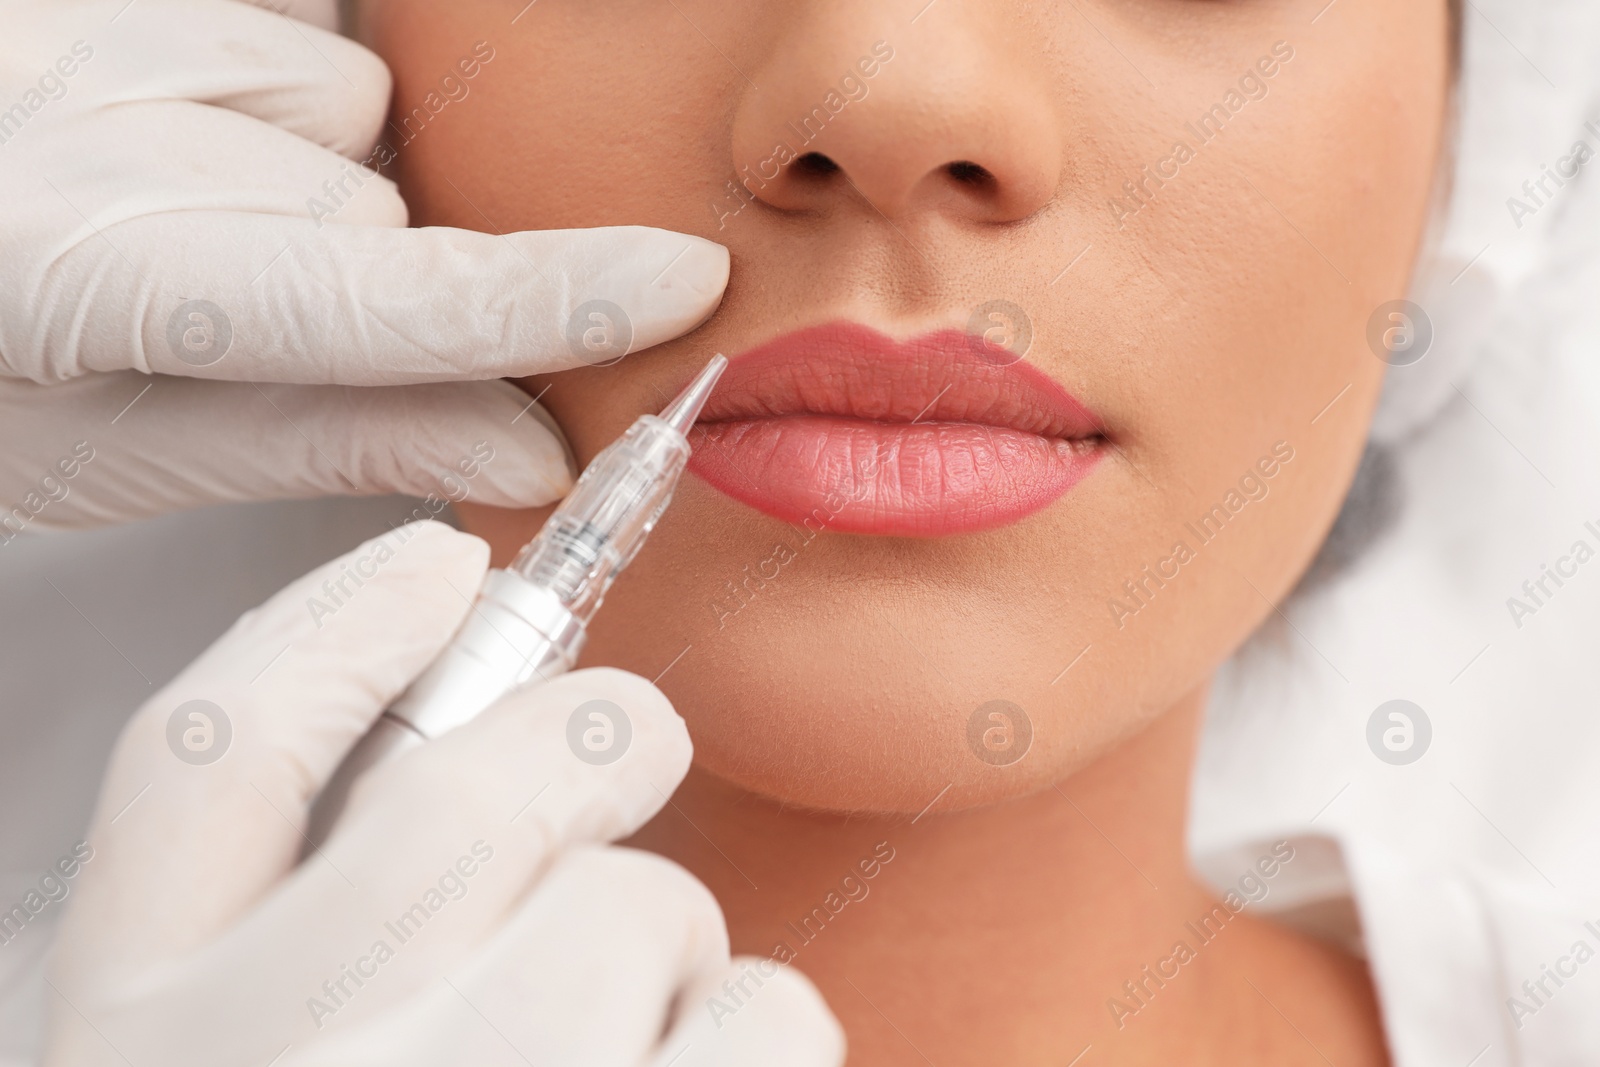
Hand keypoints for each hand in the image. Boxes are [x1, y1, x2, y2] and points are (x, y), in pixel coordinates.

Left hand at [0, 0, 727, 529]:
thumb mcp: (110, 450)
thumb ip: (329, 441)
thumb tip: (527, 453)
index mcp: (73, 271)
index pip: (373, 295)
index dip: (544, 297)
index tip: (678, 286)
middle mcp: (82, 113)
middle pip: (374, 198)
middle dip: (368, 270)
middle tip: (244, 312)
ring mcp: (102, 18)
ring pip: (343, 95)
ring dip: (314, 165)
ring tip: (196, 204)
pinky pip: (306, 19)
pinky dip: (282, 81)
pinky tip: (202, 126)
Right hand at [42, 521, 843, 1065]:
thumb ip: (313, 954)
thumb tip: (483, 773)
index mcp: (134, 1052)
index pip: (208, 757)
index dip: (336, 628)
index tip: (440, 565)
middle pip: (469, 794)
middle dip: (593, 742)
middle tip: (627, 755)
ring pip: (646, 904)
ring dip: (683, 952)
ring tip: (639, 1061)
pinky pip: (764, 1019)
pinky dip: (765, 1041)